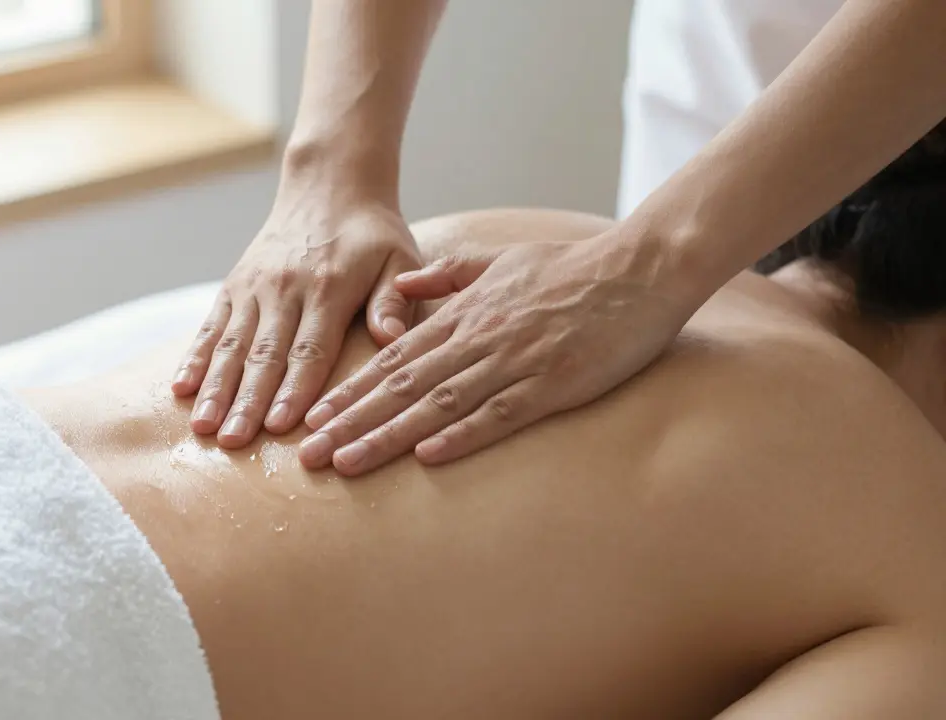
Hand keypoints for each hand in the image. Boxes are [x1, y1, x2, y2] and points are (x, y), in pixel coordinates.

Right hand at [172, 191, 421, 447]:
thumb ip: (394, 300)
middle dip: (246, 401)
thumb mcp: (399, 259)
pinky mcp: (234, 285)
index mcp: (328, 287)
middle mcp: (284, 289)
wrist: (329, 186)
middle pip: (264, 354)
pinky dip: (195, 357)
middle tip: (233, 442)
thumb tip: (393, 338)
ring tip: (202, 427)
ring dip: (216, 388)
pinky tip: (180, 388)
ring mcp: (254, 287)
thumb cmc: (373, 235)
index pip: (310, 349)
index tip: (279, 425)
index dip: (294, 389)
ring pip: (232, 345)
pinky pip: (212, 325)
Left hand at [296, 230, 696, 474]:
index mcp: (463, 314)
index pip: (393, 359)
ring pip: (438, 404)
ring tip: (347, 462)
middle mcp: (478, 339)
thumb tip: (405, 288)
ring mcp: (514, 362)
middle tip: (309, 455)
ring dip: (389, 435)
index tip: (314, 417)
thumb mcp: (498, 260)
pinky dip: (463, 435)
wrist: (638, 266)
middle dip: (351, 422)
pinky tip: (428, 457)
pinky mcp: (553, 383)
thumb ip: (447, 275)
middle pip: (401, 387)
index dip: (351, 391)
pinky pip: (500, 414)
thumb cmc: (570, 267)